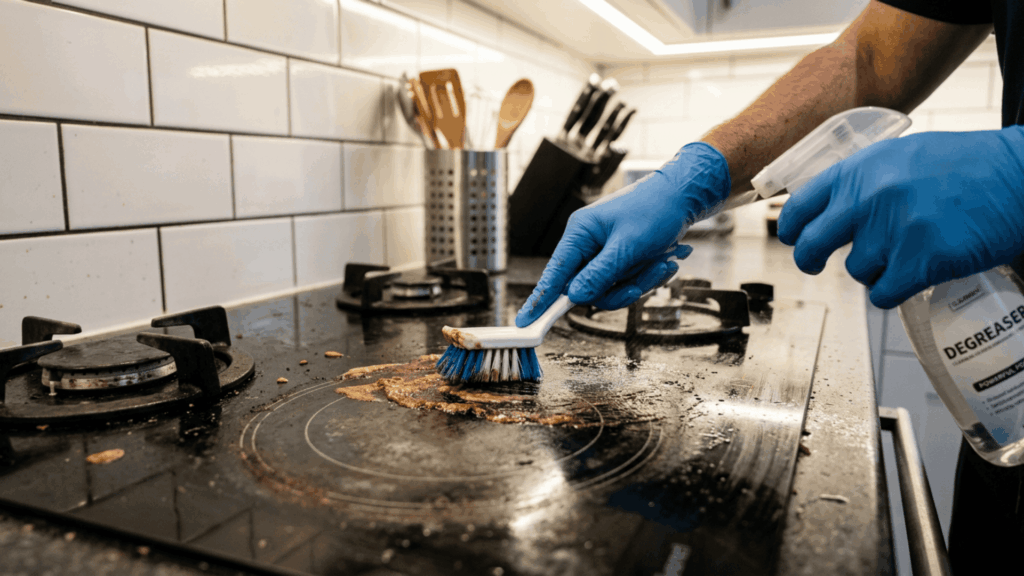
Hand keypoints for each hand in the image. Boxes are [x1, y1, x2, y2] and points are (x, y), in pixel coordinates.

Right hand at [515, 142, 730, 327]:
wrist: (684, 196)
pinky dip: (646, 276)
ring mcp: (604, 251)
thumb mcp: (628, 246)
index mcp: (580, 233)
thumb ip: (600, 274)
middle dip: (619, 289)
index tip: (526, 322)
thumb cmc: (656, 211)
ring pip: (610, 288)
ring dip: (639, 282)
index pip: (554, 273)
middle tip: (640, 284)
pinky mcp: (620, 257)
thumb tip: (575, 296)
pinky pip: (626, 281)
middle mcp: (587, 243)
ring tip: (662, 263)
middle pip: (587, 288)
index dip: (540, 300)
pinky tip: (664, 261)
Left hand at [778, 126, 1023, 308]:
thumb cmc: (968, 166)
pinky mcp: (919, 261)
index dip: (791, 227)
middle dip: (809, 259)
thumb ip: (864, 180)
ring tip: (904, 252)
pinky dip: (893, 292)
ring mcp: (892, 230)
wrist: (1019, 176)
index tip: (792, 237)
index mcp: (860, 169)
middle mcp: (868, 198)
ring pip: (855, 271)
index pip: (800, 205)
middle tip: (814, 264)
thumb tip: (829, 207)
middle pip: (811, 245)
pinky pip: (882, 293)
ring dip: (874, 269)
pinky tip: (910, 277)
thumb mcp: (903, 157)